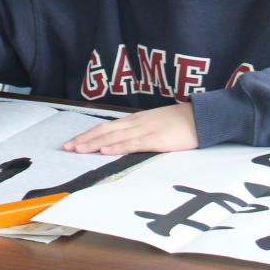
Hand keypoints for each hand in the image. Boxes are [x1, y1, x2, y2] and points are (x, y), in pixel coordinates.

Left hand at [62, 103, 197, 154]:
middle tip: (67, 148)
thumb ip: (140, 131)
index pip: (106, 126)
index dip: (88, 134)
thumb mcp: (156, 124)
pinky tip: (105, 151)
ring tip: (78, 150)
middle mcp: (136, 123)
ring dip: (94, 144)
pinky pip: (132, 144)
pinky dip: (116, 147)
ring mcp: (145, 130)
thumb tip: (124, 141)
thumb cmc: (181, 123)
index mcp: (135, 120)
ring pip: (114, 136)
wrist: (202, 117)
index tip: (73, 142)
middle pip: (104, 130)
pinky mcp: (156, 140)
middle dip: (84, 139)